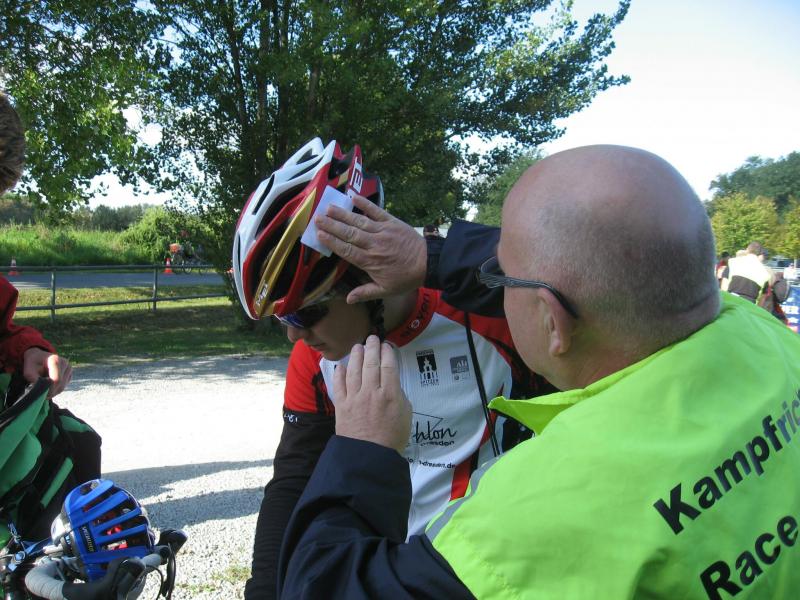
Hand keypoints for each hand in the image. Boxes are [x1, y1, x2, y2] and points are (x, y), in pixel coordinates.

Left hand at [23, 347, 71, 397]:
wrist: (38, 357)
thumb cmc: (32, 364)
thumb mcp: (28, 371)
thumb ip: (33, 379)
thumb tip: (40, 390)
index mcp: (55, 360)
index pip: (56, 379)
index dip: (50, 389)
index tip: (42, 395)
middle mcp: (65, 363)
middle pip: (61, 384)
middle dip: (51, 392)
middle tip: (42, 397)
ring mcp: (69, 368)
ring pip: (63, 386)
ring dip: (54, 392)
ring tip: (44, 391)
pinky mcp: (70, 373)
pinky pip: (64, 385)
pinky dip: (57, 389)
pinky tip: (50, 387)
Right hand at [315, 195, 426, 302]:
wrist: (429, 263)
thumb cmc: (406, 278)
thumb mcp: (386, 290)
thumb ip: (365, 292)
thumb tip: (348, 300)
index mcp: (370, 261)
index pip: (346, 250)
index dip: (332, 242)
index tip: (319, 235)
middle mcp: (373, 244)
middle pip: (349, 234)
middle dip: (332, 226)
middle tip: (316, 218)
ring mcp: (383, 231)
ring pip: (359, 222)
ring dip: (343, 214)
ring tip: (328, 208)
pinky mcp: (392, 222)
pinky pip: (377, 211)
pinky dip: (365, 204)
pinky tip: (354, 197)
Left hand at [334, 335, 410, 453]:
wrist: (369, 456)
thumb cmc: (392, 439)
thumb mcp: (406, 416)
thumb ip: (400, 397)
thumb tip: (392, 386)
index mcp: (390, 394)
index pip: (388, 366)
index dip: (387, 353)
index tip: (386, 346)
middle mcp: (371, 392)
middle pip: (370, 364)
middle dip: (371, 348)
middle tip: (371, 338)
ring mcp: (354, 398)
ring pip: (353, 370)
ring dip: (355, 356)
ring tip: (357, 347)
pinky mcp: (341, 406)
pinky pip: (339, 385)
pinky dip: (339, 374)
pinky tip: (340, 366)